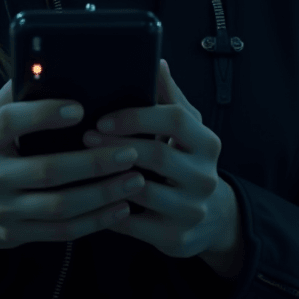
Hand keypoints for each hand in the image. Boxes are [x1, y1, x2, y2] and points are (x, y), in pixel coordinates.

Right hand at [0, 79, 148, 252]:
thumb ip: (11, 94)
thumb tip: (43, 64)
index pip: (11, 121)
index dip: (44, 114)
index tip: (80, 108)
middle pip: (47, 170)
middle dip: (94, 162)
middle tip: (131, 152)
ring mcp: (1, 210)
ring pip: (60, 206)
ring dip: (102, 194)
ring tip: (135, 179)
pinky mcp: (13, 235)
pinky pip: (61, 231)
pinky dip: (95, 221)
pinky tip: (120, 208)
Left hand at [83, 59, 239, 263]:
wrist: (215, 217)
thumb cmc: (189, 160)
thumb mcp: (188, 128)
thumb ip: (169, 96)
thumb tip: (158, 61)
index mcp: (208, 143)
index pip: (175, 119)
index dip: (137, 116)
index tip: (104, 118)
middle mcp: (205, 177)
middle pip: (157, 154)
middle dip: (116, 144)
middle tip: (86, 137)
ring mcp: (193, 210)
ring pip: (142, 191)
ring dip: (108, 176)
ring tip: (83, 164)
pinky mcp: (176, 238)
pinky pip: (133, 224)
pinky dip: (109, 209)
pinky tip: (90, 196)